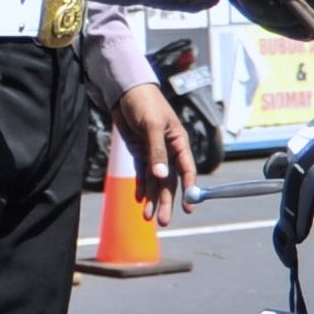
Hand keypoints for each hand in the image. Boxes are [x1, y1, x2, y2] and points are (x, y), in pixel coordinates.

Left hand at [110, 82, 197, 220]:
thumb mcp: (152, 125)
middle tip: (164, 222)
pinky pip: (142, 174)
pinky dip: (141, 187)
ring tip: (149, 218)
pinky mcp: (139, 152)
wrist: (125, 92)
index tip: (188, 208)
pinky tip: (141, 201)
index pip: (187, 170)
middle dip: (166, 201)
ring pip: (155, 181)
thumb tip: (161, 176)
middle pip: (169, 181)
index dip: (189, 190)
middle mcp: (168, 151)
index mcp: (179, 142)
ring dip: (153, 199)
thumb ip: (157, 151)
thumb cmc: (145, 103)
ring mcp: (153, 153)